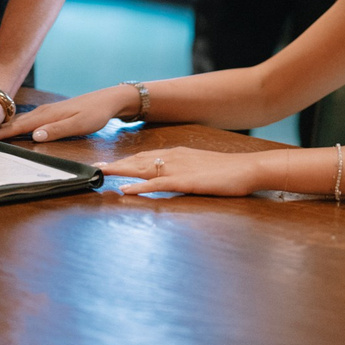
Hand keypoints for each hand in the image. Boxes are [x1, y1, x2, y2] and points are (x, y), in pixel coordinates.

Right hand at [0, 86, 136, 142]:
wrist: (108, 100)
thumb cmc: (95, 113)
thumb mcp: (79, 124)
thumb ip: (57, 130)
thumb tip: (34, 136)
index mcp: (47, 115)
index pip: (18, 126)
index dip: (0, 133)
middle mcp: (43, 112)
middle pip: (15, 123)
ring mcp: (47, 112)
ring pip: (21, 121)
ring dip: (6, 129)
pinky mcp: (52, 114)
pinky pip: (29, 121)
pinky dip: (17, 126)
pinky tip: (14, 131)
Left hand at [106, 146, 266, 196]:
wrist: (248, 168)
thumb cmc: (228, 170)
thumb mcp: (200, 166)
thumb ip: (184, 169)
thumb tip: (171, 176)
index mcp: (177, 153)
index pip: (145, 155)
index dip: (125, 160)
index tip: (108, 163)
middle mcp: (173, 157)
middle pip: (138, 160)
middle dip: (116, 164)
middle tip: (96, 168)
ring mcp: (178, 168)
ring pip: (142, 169)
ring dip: (120, 171)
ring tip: (102, 174)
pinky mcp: (185, 181)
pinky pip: (156, 184)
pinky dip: (138, 187)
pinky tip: (125, 190)